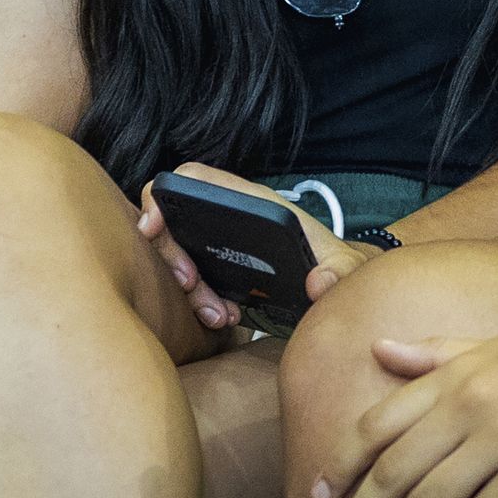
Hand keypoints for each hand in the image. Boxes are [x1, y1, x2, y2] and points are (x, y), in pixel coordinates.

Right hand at [136, 163, 376, 334]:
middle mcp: (230, 216)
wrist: (336, 280)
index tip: (153, 229)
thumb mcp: (345, 267)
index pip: (194, 180)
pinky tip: (226, 317)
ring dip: (190, 290)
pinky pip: (194, 281)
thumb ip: (340, 273)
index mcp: (252, 202)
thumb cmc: (335, 262)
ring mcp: (221, 243)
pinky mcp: (221, 269)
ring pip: (181, 257)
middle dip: (173, 257)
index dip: (163, 195)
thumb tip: (317, 285)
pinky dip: (200, 302)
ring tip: (219, 314)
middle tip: (191, 285)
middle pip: (175, 222)